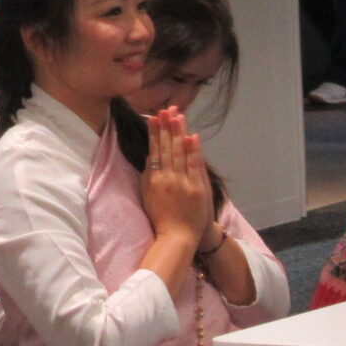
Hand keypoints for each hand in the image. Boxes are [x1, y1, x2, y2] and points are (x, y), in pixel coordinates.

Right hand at [141, 106, 214, 242]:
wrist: (177, 237)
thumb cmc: (161, 217)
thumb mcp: (147, 196)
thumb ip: (148, 176)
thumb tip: (150, 155)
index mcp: (154, 180)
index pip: (154, 151)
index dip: (154, 133)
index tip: (153, 117)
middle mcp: (167, 178)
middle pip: (167, 148)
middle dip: (167, 127)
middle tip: (166, 109)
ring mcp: (183, 183)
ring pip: (180, 153)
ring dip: (179, 132)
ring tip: (178, 115)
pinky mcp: (197, 188)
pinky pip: (195, 165)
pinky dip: (194, 150)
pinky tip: (192, 136)